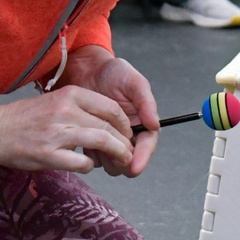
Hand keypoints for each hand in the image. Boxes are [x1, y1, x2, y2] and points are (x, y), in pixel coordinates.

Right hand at [0, 86, 134, 173]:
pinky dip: (91, 166)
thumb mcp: (55, 100)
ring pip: (102, 142)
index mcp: (69, 95)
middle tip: (129, 151)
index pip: (111, 107)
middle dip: (125, 142)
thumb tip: (109, 124)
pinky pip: (83, 163)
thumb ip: (81, 109)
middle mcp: (66, 111)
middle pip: (109, 126)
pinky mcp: (49, 155)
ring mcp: (58, 133)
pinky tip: (87, 166)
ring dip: (117, 154)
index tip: (127, 133)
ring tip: (121, 161)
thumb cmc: (26, 117)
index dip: (124, 123)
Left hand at [63, 47, 157, 176]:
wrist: (86, 72)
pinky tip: (85, 145)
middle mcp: (129, 134)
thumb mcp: (133, 81)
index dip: (143, 158)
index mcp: (143, 122)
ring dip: (108, 161)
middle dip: (123, 163)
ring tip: (96, 148)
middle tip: (111, 158)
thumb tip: (155, 123)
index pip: (147, 145)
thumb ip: (146, 102)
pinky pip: (96, 157)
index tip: (135, 167)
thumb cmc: (112, 73)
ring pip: (114, 163)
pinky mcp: (94, 141)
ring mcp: (110, 139)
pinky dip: (93, 155)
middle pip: (131, 160)